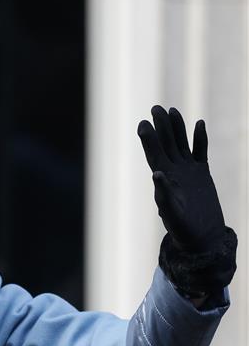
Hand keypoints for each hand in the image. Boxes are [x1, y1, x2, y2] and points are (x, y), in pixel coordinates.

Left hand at [137, 106, 223, 251]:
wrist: (202, 237)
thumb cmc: (182, 228)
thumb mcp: (171, 212)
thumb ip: (163, 193)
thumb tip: (156, 173)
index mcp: (163, 178)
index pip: (153, 153)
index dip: (148, 138)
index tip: (143, 123)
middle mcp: (173, 171)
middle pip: (166, 143)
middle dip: (161, 126)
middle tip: (155, 108)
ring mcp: (188, 171)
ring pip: (181, 144)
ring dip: (177, 128)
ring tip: (172, 110)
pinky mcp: (202, 174)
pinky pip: (200, 152)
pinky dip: (200, 139)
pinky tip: (199, 124)